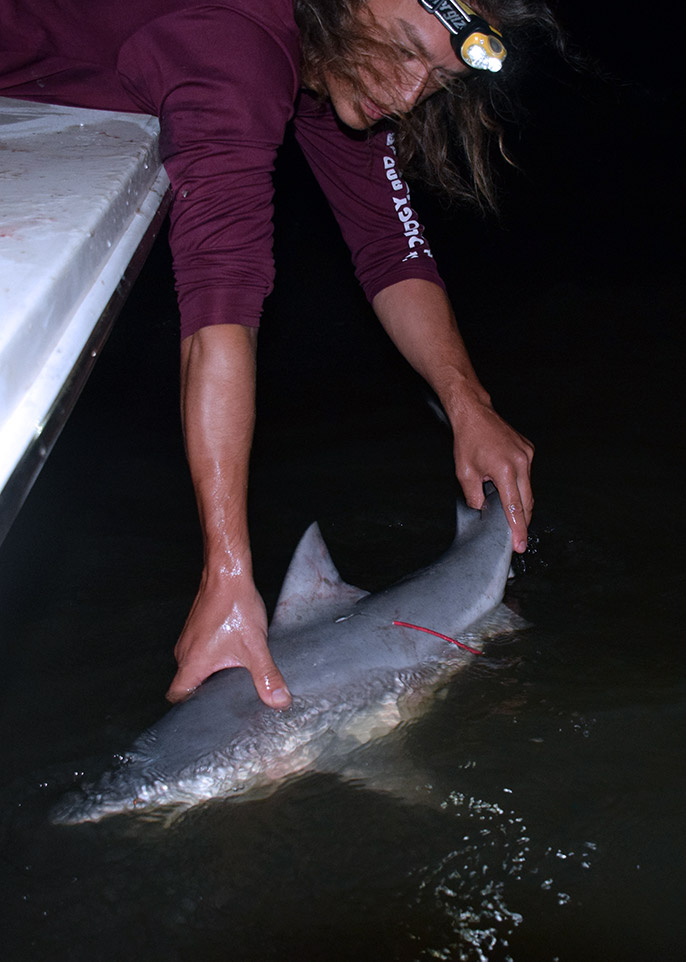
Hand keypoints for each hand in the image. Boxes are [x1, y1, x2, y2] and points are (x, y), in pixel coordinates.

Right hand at [166, 571, 291, 708]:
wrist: (227, 574)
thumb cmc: (234, 606)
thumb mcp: (255, 647)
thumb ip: (266, 676)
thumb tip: (278, 701)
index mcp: (192, 663)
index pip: (177, 696)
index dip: (188, 710)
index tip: (206, 716)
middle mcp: (184, 652)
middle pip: (187, 684)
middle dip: (205, 694)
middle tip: (226, 702)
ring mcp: (189, 639)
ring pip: (195, 667)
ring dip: (211, 674)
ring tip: (231, 681)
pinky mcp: (196, 628)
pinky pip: (200, 651)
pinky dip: (213, 658)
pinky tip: (232, 657)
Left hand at [451, 397, 533, 553]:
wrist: (475, 414)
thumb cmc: (468, 441)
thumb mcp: (465, 473)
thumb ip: (475, 497)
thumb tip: (484, 510)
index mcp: (505, 469)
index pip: (514, 508)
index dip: (518, 529)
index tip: (519, 544)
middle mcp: (521, 462)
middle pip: (527, 502)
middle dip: (523, 521)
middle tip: (518, 538)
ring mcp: (527, 455)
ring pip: (528, 489)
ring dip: (520, 502)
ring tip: (510, 513)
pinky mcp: (529, 450)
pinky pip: (527, 474)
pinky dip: (519, 484)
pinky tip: (509, 487)